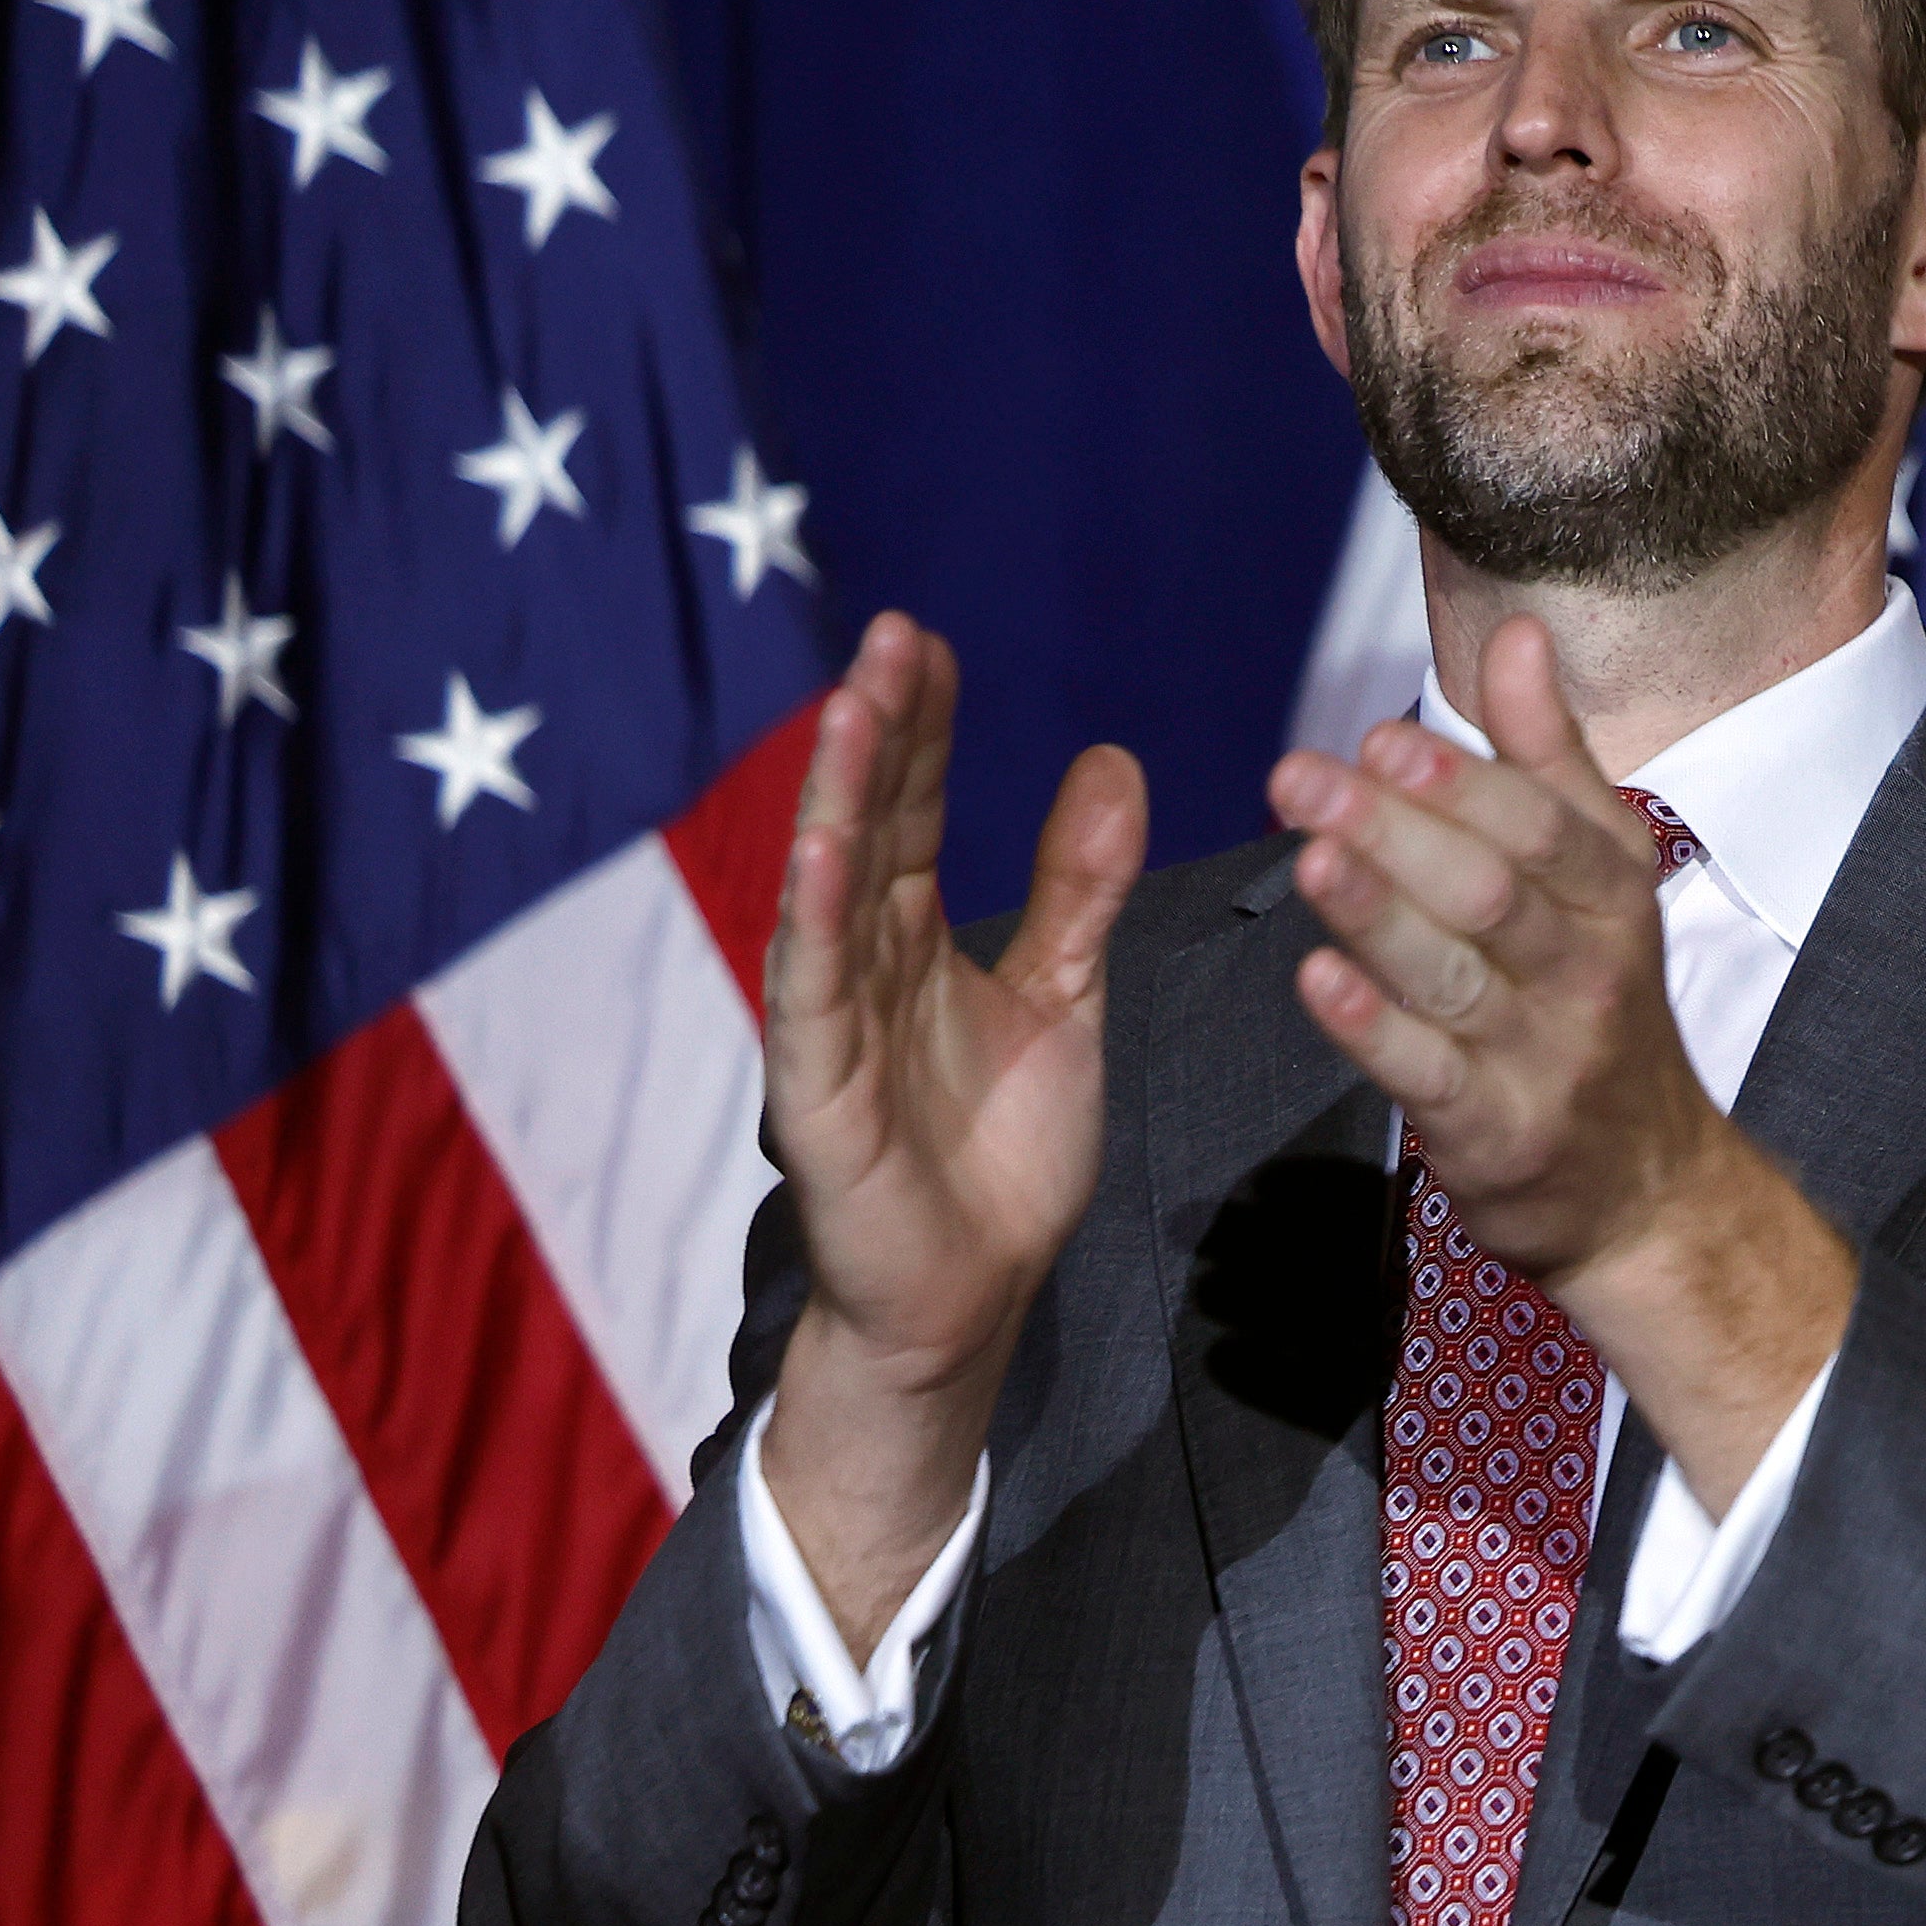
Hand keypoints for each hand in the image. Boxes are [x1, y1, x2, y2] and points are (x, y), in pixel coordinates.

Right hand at [761, 612, 1145, 1650]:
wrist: (975, 1290)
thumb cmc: (1000, 1149)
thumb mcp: (1064, 995)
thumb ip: (1079, 887)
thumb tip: (1110, 761)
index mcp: (912, 936)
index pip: (910, 808)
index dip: (919, 727)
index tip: (927, 641)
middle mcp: (861, 962)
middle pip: (866, 825)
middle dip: (876, 733)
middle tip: (892, 636)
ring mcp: (831, 1022)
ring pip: (830, 892)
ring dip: (838, 800)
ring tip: (853, 709)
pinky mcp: (818, 1091)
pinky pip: (814, 995)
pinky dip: (816, 923)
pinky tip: (823, 854)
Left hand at [1274, 614, 1728, 1289]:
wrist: (1648, 1187)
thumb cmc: (1597, 1006)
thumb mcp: (1602, 879)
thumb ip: (1550, 760)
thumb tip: (1519, 634)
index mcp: (1611, 900)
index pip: (1544, 829)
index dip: (1463, 783)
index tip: (1384, 741)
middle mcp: (1587, 973)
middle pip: (1492, 893)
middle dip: (1396, 831)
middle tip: (1302, 778)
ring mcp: (1545, 1059)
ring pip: (1455, 977)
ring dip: (1378, 915)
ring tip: (1307, 859)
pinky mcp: (1498, 1134)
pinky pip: (1430, 1076)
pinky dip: (1372, 1028)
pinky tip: (1318, 979)